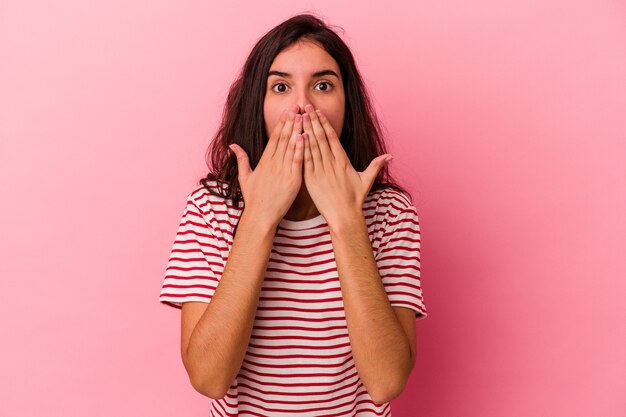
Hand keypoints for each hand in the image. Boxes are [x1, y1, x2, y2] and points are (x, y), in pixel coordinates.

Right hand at [229, 104, 304, 227]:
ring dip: (297, 130)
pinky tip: (305, 137)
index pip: (274, 138)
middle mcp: (273, 164)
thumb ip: (241, 159)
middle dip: (291, 121)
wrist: (260, 216)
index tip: (287, 112)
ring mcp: (283, 171)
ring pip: (291, 147)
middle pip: (283, 138)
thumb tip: (232, 145)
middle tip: (297, 107)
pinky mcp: (292, 180)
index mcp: (264, 161)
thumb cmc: (254, 199)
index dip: (281, 123)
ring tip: (303, 116)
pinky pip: (297, 161)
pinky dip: (301, 149)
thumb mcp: (245, 177)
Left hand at [301, 104, 391, 227]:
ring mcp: (321, 171)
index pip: (332, 137)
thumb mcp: (366, 180)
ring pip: (312, 147)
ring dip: (305, 131)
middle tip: (305, 107)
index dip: (324, 123)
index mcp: (343, 161)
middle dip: (313, 121)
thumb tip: (390, 156)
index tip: (318, 111)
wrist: (344, 216)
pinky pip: (306, 161)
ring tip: (299, 117)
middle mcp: (332, 164)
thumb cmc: (355, 199)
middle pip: (320, 138)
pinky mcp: (312, 180)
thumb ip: (376, 165)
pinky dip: (301, 149)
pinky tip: (296, 138)